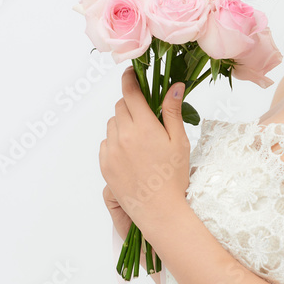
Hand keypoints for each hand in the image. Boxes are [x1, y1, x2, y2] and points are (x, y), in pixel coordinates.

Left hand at [99, 67, 189, 228]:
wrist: (159, 210)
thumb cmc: (174, 176)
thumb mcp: (179, 141)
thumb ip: (173, 111)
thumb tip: (174, 85)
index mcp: (144, 127)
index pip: (131, 92)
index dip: (130, 79)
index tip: (131, 74)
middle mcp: (123, 135)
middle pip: (121, 106)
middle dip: (132, 106)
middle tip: (147, 118)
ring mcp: (111, 150)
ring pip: (112, 124)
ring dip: (123, 124)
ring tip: (140, 142)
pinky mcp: (104, 163)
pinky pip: (106, 143)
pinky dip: (116, 142)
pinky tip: (131, 155)